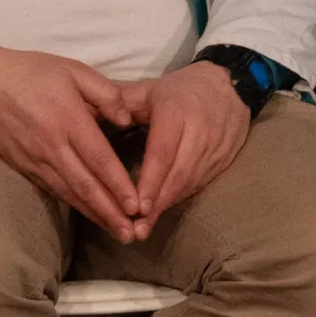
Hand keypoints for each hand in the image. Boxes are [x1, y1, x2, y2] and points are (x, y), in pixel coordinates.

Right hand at [0, 47, 141, 238]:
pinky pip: (52, 189)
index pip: (99, 160)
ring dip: (94, 215)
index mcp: (68, 120)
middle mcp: (52, 146)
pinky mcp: (23, 166)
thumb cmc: (31, 71)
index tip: (136, 206)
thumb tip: (127, 120)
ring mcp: (36, 159)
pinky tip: (88, 214)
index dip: (118, 185)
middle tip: (132, 234)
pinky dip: (72, 205)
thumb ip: (105, 93)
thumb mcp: (73, 69)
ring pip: (69, 193)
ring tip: (115, 231)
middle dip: (110, 212)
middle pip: (86, 186)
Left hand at [114, 58, 252, 231]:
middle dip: (157, 203)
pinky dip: (178, 199)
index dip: (150, 180)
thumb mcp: (149, 89)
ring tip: (144, 228)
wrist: (230, 87)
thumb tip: (85, 113)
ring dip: (167, 206)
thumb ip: (119, 102)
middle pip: (177, 174)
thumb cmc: (180, 91)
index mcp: (176, 112)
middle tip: (136, 229)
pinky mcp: (222, 162)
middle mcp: (198, 133)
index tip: (135, 206)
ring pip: (189, 183)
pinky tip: (161, 212)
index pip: (162, 151)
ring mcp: (213, 149)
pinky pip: (198, 184)